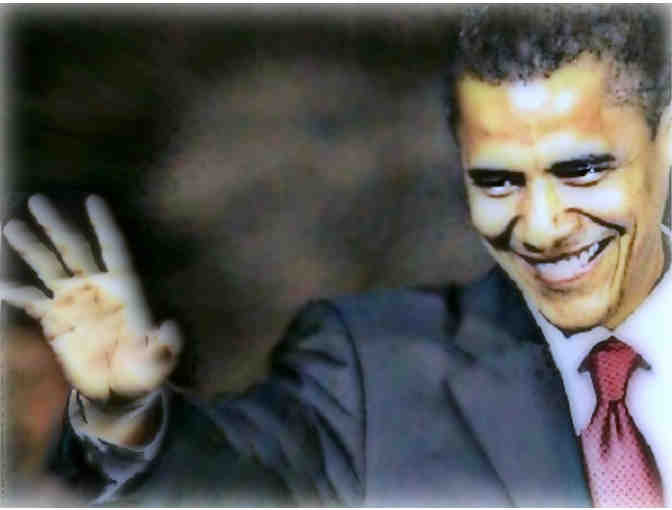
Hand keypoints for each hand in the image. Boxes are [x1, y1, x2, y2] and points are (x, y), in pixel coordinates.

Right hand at [1, 195, 181, 402]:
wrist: (119, 389)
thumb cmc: (145, 369)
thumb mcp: (160, 359)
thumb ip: (165, 344)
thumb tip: (170, 327)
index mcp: (124, 288)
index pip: (113, 249)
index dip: (104, 225)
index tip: (93, 200)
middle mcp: (96, 287)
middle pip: (74, 249)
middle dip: (56, 225)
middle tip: (37, 200)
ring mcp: (73, 301)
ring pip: (48, 267)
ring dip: (31, 248)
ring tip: (12, 227)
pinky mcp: (55, 321)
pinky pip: (31, 302)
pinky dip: (15, 293)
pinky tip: (1, 286)